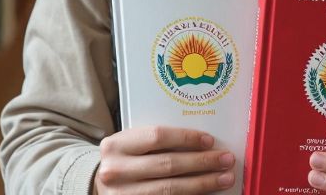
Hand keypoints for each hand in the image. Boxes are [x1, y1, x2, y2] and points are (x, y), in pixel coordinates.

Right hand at [94, 125, 236, 193]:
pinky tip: (206, 193)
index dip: (186, 138)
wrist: (99, 186)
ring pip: (170, 190)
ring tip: (224, 178)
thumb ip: (155, 141)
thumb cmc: (124, 160)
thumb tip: (202, 142)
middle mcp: (116, 171)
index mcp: (116, 145)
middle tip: (226, 159)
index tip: (210, 141)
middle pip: (168, 165)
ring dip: (202, 184)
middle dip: (202, 162)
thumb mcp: (131, 144)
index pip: (157, 137)